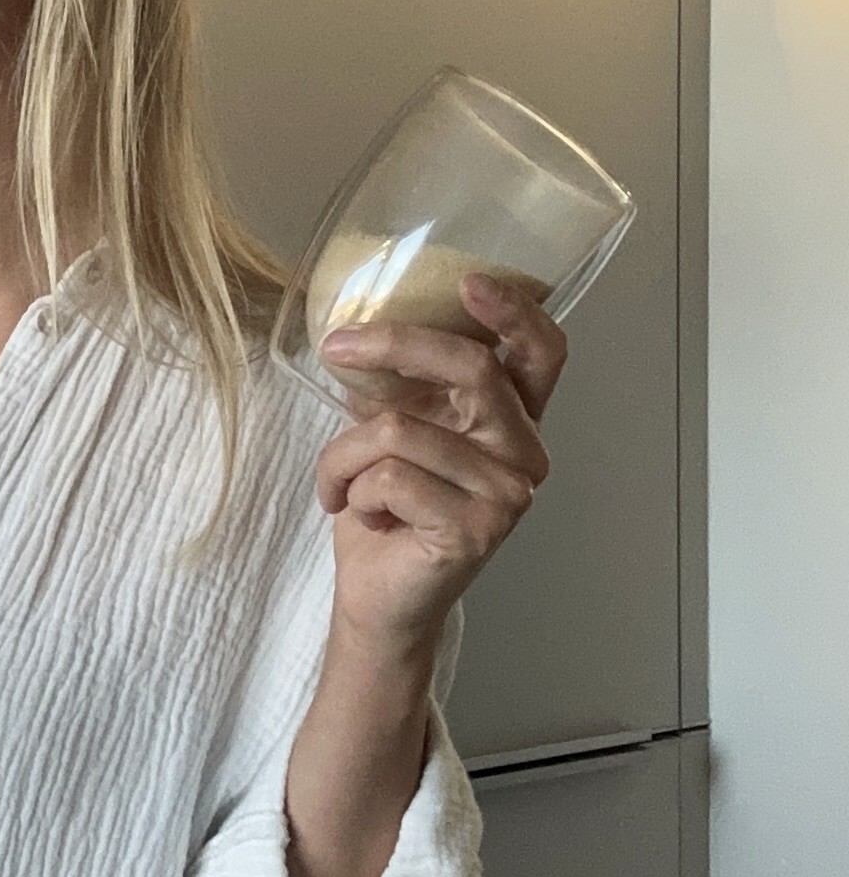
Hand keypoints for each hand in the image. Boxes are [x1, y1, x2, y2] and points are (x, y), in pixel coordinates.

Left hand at [314, 273, 566, 659]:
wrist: (375, 594)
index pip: (541, 354)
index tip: (470, 281)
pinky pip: (389, 477)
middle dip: (396, 346)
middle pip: (473, 369)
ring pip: (402, 429)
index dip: (515, 312)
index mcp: (512, 417)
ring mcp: (508, 493)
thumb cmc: (385, 506)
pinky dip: (350, 490)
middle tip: (336, 346)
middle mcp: (524, 452)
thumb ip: (397, 381)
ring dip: (345, 453)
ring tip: (342, 483)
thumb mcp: (391, 427)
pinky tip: (361, 515)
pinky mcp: (477, 529)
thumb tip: (359, 323)